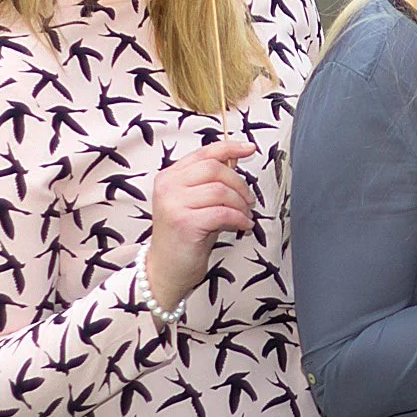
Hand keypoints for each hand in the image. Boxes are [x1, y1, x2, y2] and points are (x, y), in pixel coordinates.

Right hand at [146, 139, 256, 309]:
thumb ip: (211, 181)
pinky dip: (239, 218)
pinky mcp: (184, 223)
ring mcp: (173, 204)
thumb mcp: (197, 202)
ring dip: (240, 204)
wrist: (166, 268)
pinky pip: (223, 212)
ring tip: (244, 215)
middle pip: (215, 169)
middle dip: (239, 184)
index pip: (204, 153)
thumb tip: (236, 160)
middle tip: (248, 200)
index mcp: (169, 177)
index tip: (250, 149)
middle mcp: (168, 187)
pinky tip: (243, 225)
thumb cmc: (185, 235)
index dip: (230, 147)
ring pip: (221, 191)